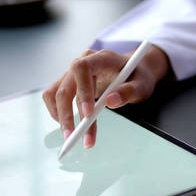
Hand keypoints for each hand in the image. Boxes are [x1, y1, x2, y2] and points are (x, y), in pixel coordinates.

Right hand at [42, 46, 169, 147]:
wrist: (132, 71)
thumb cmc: (136, 76)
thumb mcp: (141, 84)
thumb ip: (128, 92)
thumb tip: (111, 102)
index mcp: (101, 58)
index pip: (82, 69)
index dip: (82, 90)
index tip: (88, 113)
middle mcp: (83, 62)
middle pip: (65, 87)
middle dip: (67, 114)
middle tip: (73, 137)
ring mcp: (73, 73)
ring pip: (56, 94)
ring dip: (60, 116)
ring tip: (71, 137)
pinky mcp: (69, 83)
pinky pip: (54, 97)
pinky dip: (58, 113)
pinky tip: (69, 126)